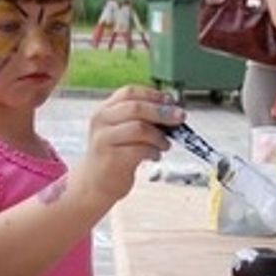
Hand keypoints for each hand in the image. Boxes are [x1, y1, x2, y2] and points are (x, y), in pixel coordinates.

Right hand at [75, 86, 182, 204]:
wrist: (96, 182)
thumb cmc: (114, 154)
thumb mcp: (121, 130)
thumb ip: (140, 118)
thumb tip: (171, 110)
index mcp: (104, 110)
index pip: (129, 93)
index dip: (153, 95)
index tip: (170, 101)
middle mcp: (101, 121)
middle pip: (136, 108)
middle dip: (162, 112)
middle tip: (180, 118)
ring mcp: (104, 140)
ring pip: (139, 128)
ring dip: (159, 136)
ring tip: (165, 144)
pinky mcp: (112, 159)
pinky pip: (140, 149)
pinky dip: (154, 151)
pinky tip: (155, 155)